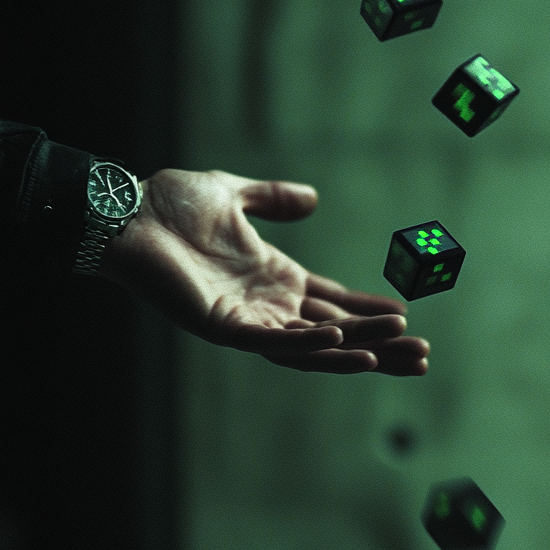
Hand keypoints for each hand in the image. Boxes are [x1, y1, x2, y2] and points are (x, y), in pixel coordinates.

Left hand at [98, 168, 429, 374]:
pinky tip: (347, 344)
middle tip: (423, 355)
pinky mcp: (224, 328)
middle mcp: (266, 304)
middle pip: (334, 333)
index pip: (332, 301)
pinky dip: (311, 347)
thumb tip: (313, 199)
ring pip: (313, 346)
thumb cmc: (171, 204)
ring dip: (358, 351)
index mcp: (273, 276)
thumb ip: (274, 198)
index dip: (369, 310)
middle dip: (379, 344)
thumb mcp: (235, 194)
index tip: (407, 316)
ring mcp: (246, 320)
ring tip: (401, 352)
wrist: (126, 212)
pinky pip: (275, 344)